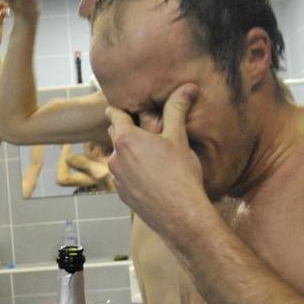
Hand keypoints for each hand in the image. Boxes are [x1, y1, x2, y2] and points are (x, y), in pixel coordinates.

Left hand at [106, 83, 203, 235]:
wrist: (180, 216)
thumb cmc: (180, 175)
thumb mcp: (179, 138)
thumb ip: (177, 110)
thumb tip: (188, 87)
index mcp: (126, 139)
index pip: (115, 115)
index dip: (117, 109)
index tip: (116, 106)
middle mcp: (115, 158)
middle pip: (116, 136)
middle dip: (126, 131)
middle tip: (141, 129)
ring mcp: (117, 178)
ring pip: (120, 158)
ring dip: (130, 154)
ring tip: (150, 156)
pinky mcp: (122, 195)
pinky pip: (124, 177)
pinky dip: (133, 173)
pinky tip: (151, 177)